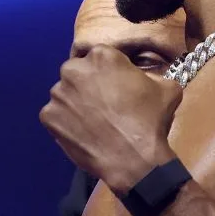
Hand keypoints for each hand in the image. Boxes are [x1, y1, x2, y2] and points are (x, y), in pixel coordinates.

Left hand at [39, 46, 183, 192]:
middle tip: (102, 106)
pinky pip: (55, 117)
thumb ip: (152, 76)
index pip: (100, 58)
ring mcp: (58, 93)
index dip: (108, 74)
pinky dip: (65, 124)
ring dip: (74, 104)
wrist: (133, 160)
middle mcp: (74, 69)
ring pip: (64, 95)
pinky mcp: (48, 116)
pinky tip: (82, 134)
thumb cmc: (151, 121)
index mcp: (102, 55)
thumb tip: (147, 80)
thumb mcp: (166, 89)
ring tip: (91, 123)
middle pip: (77, 73)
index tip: (115, 89)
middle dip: (87, 85)